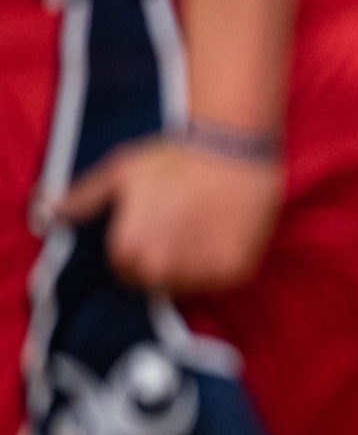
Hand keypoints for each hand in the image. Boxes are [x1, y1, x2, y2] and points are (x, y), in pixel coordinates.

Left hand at [49, 138, 282, 295]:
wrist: (233, 148)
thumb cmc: (173, 159)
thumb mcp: (120, 172)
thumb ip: (83, 198)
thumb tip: (47, 212)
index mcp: (128, 249)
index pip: (124, 270)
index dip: (136, 250)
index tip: (152, 230)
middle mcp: (161, 268)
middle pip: (154, 282)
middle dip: (161, 263)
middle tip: (177, 232)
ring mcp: (200, 273)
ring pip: (187, 286)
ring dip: (189, 269)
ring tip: (199, 235)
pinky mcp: (234, 272)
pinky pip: (219, 282)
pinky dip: (218, 266)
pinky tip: (220, 238)